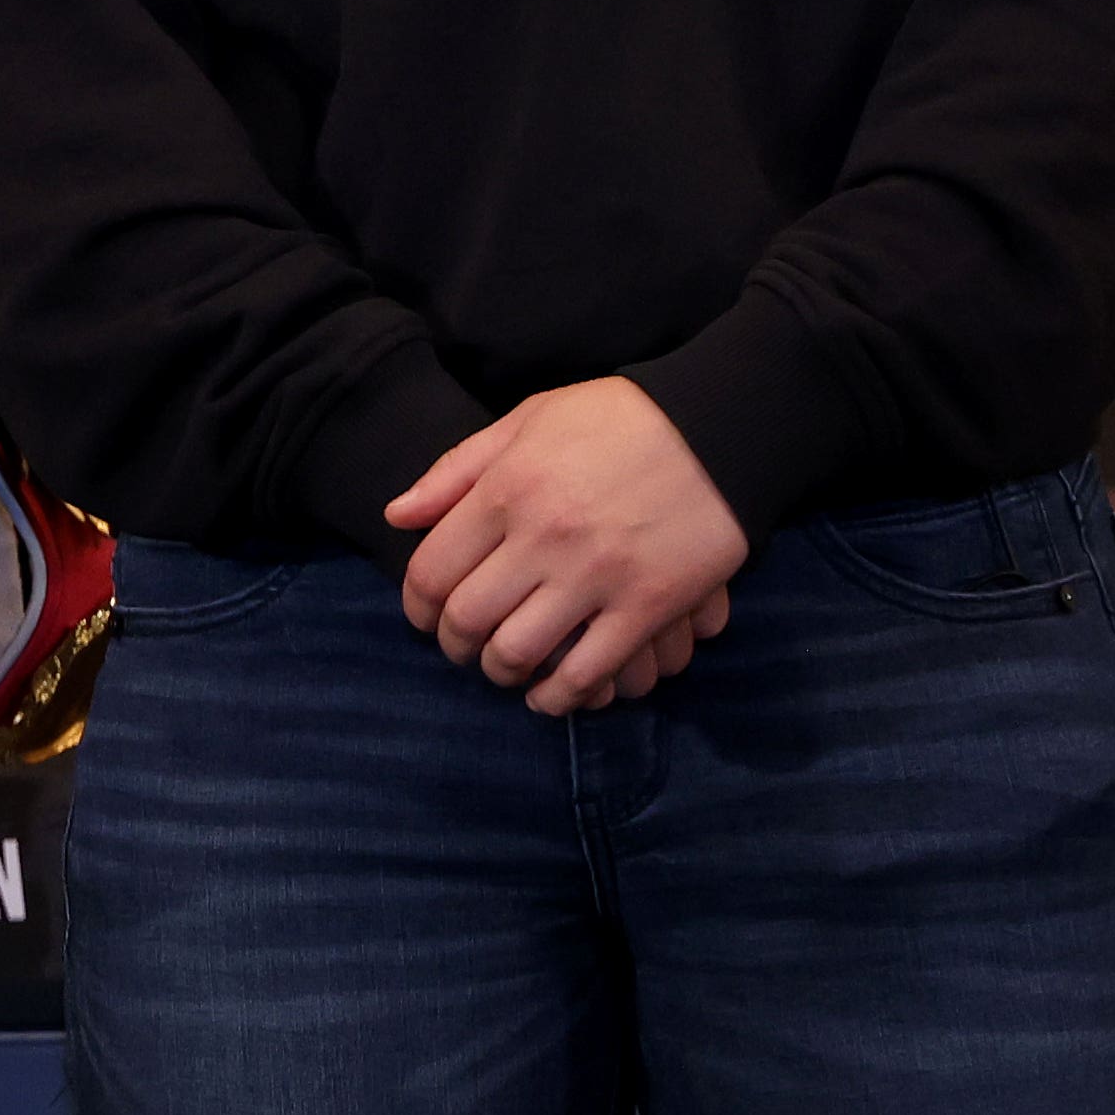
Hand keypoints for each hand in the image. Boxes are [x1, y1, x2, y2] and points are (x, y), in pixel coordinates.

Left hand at [385, 378, 747, 717]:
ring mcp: (596, 576)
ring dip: (500, 672)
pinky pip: (588, 672)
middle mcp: (543, 538)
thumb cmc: (615, 419)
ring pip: (519, 653)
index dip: (416, 605)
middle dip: (453, 644)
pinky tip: (549, 693)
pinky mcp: (648, 606)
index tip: (423, 615)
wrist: (717, 429)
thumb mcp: (526, 421)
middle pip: (467, 619)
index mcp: (506, 490)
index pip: (432, 570)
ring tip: (503, 667)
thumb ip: (456, 471)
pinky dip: (559, 695)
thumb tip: (397, 516)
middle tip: (461, 646)